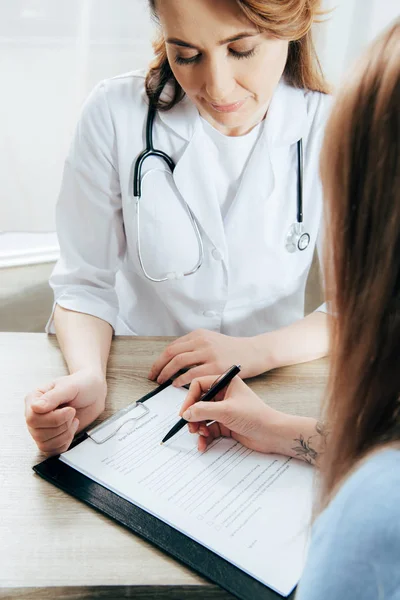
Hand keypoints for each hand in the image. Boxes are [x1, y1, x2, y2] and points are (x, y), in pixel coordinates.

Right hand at [25, 369, 106, 454]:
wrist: (94, 392)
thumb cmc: (81, 385)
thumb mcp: (69, 387)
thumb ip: (53, 397)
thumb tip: (35, 407)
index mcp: (34, 399)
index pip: (32, 418)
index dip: (54, 418)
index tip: (70, 409)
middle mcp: (35, 414)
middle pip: (38, 433)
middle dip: (62, 425)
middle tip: (72, 412)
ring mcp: (42, 428)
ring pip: (44, 444)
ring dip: (65, 434)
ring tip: (72, 420)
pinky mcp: (51, 438)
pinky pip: (52, 451)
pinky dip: (65, 442)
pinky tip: (71, 429)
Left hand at [148, 329, 268, 386]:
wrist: (254, 352)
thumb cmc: (234, 350)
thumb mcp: (212, 341)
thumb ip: (195, 347)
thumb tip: (174, 360)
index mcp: (199, 335)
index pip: (172, 347)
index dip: (160, 360)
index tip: (154, 370)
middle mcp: (202, 341)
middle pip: (172, 353)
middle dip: (159, 367)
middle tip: (154, 378)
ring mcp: (208, 353)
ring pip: (179, 362)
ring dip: (167, 373)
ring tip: (162, 382)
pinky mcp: (216, 366)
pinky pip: (192, 373)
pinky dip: (181, 379)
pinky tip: (176, 385)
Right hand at [178, 375, 288, 453]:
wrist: (272, 435)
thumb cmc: (255, 416)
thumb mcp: (226, 411)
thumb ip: (203, 410)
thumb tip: (186, 413)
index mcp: (225, 383)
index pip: (199, 385)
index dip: (190, 398)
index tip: (184, 413)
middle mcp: (224, 394)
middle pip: (199, 402)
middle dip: (193, 416)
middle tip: (191, 427)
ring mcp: (224, 410)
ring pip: (202, 417)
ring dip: (198, 427)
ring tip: (200, 435)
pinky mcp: (226, 424)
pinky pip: (209, 428)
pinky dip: (205, 437)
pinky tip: (203, 444)